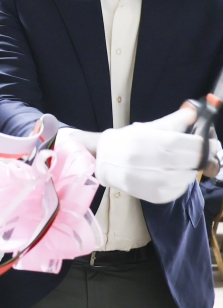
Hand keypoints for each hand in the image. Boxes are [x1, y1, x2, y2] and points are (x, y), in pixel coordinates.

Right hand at [89, 109, 204, 203]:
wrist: (102, 160)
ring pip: (187, 177)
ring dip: (189, 170)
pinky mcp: (152, 195)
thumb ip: (173, 121)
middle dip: (199, 156)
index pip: (188, 144)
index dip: (202, 144)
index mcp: (148, 141)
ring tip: (182, 164)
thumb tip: (194, 112)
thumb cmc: (126, 141)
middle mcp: (148, 161)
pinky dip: (181, 183)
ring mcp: (150, 181)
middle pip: (190, 161)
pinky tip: (173, 176)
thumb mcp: (147, 127)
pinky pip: (178, 190)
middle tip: (199, 153)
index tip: (206, 142)